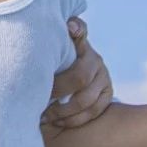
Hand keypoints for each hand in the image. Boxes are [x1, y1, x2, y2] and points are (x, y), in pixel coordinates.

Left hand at [40, 18, 113, 132]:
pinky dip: (74, 120)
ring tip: (44, 116)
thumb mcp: (55, 52)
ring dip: (63, 111)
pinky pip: (93, 112)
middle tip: (39, 99)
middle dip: (57, 90)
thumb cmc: (56, 65)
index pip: (80, 32)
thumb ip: (55, 41)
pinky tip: (57, 121)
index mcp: (82, 47)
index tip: (69, 28)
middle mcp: (96, 61)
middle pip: (79, 77)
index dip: (77, 30)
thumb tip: (67, 25)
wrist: (74, 79)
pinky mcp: (108, 95)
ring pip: (86, 100)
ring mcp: (104, 79)